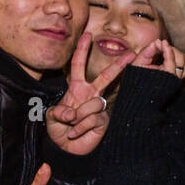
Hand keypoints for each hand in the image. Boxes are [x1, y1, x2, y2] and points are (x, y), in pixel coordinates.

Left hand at [46, 33, 129, 155]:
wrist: (66, 149)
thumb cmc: (59, 130)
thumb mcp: (52, 117)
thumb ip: (59, 111)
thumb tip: (71, 112)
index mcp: (77, 89)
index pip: (78, 65)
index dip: (82, 50)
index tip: (87, 35)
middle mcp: (91, 95)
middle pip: (106, 77)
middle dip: (119, 65)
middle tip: (132, 54)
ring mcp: (98, 108)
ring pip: (95, 103)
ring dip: (78, 116)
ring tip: (71, 125)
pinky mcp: (103, 121)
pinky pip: (93, 118)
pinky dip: (80, 127)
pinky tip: (75, 133)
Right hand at [132, 38, 184, 79]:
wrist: (139, 97)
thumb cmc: (136, 80)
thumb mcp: (137, 66)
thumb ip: (146, 54)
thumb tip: (157, 42)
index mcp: (163, 77)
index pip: (170, 64)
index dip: (167, 52)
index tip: (161, 43)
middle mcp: (173, 78)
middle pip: (183, 64)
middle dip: (180, 53)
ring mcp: (177, 75)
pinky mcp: (177, 72)